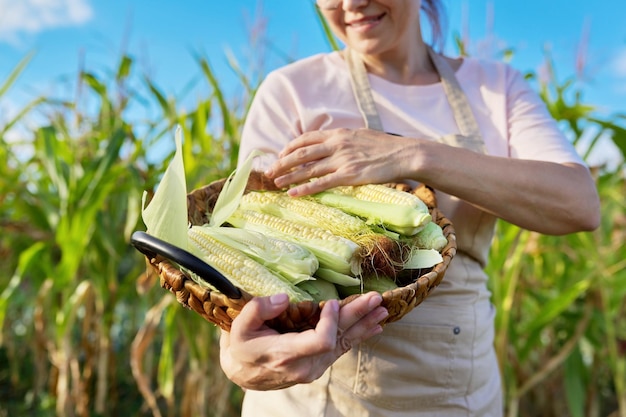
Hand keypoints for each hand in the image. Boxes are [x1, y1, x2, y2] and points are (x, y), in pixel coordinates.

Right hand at [219, 291, 387, 389]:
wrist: (243, 373)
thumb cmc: (241, 347)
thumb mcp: (239, 327)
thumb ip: (259, 310)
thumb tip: (283, 298)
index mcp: (286, 354)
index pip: (320, 341)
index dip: (331, 321)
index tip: (331, 301)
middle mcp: (305, 365)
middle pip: (338, 339)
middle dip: (357, 316)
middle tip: (375, 299)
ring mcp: (314, 367)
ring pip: (344, 343)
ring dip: (363, 325)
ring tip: (382, 311)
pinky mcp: (318, 364)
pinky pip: (342, 348)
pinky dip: (357, 335)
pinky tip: (373, 327)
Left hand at [265, 128, 421, 195]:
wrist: (405, 153)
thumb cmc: (386, 147)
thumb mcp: (361, 136)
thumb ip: (344, 140)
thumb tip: (333, 145)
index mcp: (339, 134)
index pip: (306, 138)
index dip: (290, 147)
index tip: (281, 156)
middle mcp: (337, 145)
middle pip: (301, 153)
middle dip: (282, 163)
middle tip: (269, 171)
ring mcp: (342, 160)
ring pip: (308, 168)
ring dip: (288, 176)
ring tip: (275, 183)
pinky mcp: (349, 175)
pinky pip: (321, 183)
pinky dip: (304, 189)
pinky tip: (293, 194)